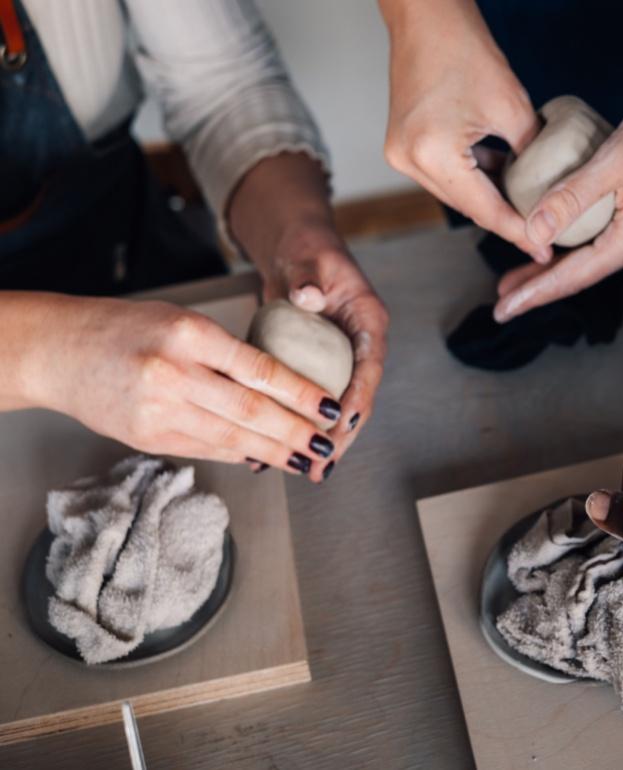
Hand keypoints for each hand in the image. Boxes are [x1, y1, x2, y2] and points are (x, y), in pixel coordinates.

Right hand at [25, 295, 342, 480]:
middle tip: (327, 445)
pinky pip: (206, 449)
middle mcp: (174, 373)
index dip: (302, 393)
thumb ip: (228, 353)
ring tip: (306, 460)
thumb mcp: (183, 322)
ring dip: (275, 453)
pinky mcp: (148, 437)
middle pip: (251, 411)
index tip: (330, 407)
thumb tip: (283, 388)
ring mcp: (159, 410)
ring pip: (232, 438)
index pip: (260, 369)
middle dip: (296, 432)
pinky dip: (239, 454)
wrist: (61, 351)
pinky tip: (265, 458)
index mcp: (189, 334)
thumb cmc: (129, 328)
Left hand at [258, 221, 388, 474]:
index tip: (345, 424)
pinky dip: (296, 424)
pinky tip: (275, 448)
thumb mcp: (310, 258)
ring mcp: (338, 360)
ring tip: (306, 471)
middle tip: (322, 465)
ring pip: (335, 408)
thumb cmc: (307, 248)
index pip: (370, 366)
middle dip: (342, 435)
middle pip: (357, 398)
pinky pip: (310, 401)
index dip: (360, 398)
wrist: (294, 248)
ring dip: (321, 439)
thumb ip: (309, 277)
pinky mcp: (316, 367)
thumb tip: (309, 296)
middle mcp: (358, 346)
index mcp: (368, 322)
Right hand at [381, 0, 545, 260]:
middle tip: (540, 236)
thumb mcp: (513, 108)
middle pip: (467, 206)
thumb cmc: (466, 50)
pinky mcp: (402, 146)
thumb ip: (532, 155)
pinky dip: (472, 179)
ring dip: (489, 200)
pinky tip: (501, 180)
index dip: (519, 231)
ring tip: (526, 211)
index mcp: (433, 154)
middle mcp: (409, 161)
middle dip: (506, 220)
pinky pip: (444, 175)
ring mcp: (400, 155)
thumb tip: (551, 189)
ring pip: (455, 193)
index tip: (544, 248)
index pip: (485, 208)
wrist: (426, 18)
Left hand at [493, 73, 622, 321]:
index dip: (535, 293)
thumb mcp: (613, 161)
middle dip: (541, 285)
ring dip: (556, 263)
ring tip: (521, 275)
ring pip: (592, 255)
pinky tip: (557, 236)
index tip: (504, 310)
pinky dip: (575, 240)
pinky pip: (603, 236)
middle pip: (582, 273)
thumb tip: (531, 233)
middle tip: (502, 298)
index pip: (575, 277)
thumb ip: (570, 199)